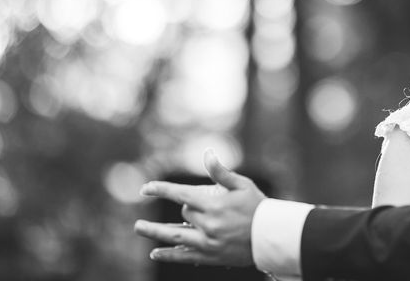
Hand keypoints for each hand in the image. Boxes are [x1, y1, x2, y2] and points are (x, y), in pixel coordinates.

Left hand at [134, 149, 265, 266]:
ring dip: (154, 233)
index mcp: (214, 205)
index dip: (161, 190)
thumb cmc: (257, 207)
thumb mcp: (242, 185)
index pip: (180, 195)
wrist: (271, 237)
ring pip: (174, 237)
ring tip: (139, 228)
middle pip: (184, 214)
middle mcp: (208, 225)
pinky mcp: (210, 257)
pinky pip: (184, 257)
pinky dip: (168, 255)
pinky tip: (155, 252)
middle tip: (193, 207)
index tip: (145, 189)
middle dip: (186, 209)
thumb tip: (207, 152)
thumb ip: (220, 171)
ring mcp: (208, 243)